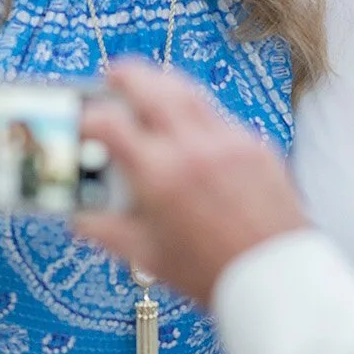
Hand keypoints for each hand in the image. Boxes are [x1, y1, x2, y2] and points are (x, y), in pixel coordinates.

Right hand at [70, 60, 306, 305]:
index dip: (87, 116)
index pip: (109, 122)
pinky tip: (190, 128)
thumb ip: (105, 230)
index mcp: (160, 174)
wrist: (275, 279)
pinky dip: (198, 113)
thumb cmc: (213, 274)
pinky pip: (220, 117)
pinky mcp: (257, 147)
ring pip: (189, 93)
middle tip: (113, 75)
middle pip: (151, 86)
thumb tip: (79, 216)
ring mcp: (229, 142)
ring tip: (150, 88)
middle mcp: (194, 148)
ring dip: (163, 84)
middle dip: (126, 75)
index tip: (82, 121)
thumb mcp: (148, 255)